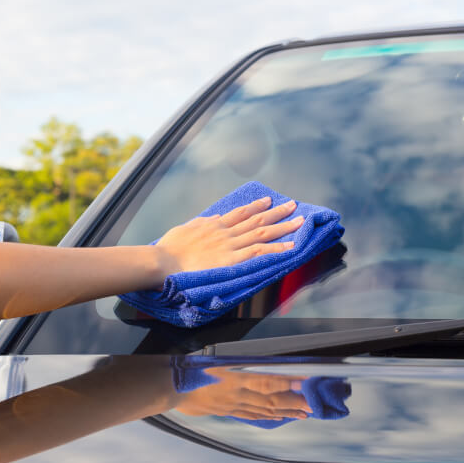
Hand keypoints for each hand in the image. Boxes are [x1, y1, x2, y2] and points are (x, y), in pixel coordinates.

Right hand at [155, 196, 302, 276]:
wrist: (164, 262)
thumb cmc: (168, 250)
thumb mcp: (184, 229)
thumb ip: (201, 223)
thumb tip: (214, 217)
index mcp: (213, 225)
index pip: (240, 213)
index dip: (256, 206)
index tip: (268, 200)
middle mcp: (226, 232)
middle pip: (256, 219)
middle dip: (276, 212)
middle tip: (293, 205)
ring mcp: (231, 245)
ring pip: (263, 233)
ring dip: (283, 226)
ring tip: (300, 221)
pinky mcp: (233, 259)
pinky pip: (260, 252)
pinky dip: (277, 248)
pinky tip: (291, 246)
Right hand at [175, 366, 311, 420]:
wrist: (171, 385)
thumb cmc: (192, 365)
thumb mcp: (216, 355)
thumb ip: (237, 358)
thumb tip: (260, 359)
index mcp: (235, 375)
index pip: (267, 380)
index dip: (287, 381)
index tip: (305, 380)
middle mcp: (238, 392)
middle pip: (271, 399)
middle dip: (293, 402)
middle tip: (313, 404)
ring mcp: (233, 403)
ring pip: (264, 409)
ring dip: (285, 412)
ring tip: (303, 413)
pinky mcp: (226, 410)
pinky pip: (251, 415)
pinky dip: (267, 417)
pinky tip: (277, 417)